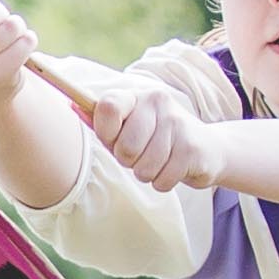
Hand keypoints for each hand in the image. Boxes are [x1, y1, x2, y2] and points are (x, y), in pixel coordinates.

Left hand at [83, 70, 216, 190]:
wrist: (208, 148)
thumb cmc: (156, 139)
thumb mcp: (130, 125)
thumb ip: (102, 120)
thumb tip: (71, 107)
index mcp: (137, 96)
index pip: (107, 108)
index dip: (105, 133)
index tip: (113, 140)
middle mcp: (158, 103)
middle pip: (125, 147)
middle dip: (129, 160)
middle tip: (141, 155)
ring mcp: (178, 124)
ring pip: (143, 168)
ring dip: (147, 173)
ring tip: (158, 161)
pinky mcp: (192, 149)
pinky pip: (161, 180)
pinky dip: (163, 182)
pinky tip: (173, 168)